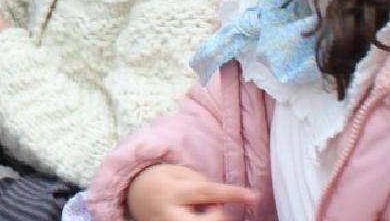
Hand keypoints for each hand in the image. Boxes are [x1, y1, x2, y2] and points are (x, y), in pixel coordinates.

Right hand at [127, 164, 256, 220]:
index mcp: (172, 192)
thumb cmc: (162, 181)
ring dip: (209, 220)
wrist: (135, 196)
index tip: (254, 196)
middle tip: (206, 206)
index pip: (206, 192)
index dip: (232, 193)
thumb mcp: (178, 174)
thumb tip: (222, 201)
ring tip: (194, 212)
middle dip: (217, 214)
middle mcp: (170, 215)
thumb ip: (201, 184)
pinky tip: (190, 217)